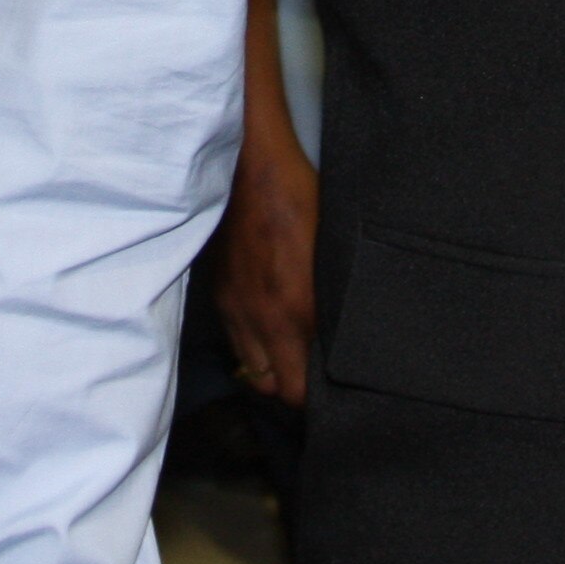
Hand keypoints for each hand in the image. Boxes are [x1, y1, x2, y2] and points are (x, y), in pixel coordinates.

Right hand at [211, 124, 317, 408]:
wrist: (247, 168)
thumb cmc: (300, 200)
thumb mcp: (332, 251)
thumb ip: (333, 301)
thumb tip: (344, 335)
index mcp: (293, 312)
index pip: (296, 390)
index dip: (314, 396)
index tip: (331, 386)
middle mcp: (259, 320)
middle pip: (273, 387)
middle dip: (294, 385)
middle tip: (314, 370)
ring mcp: (235, 308)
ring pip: (251, 367)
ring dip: (271, 365)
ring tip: (292, 350)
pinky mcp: (220, 293)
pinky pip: (235, 338)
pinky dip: (251, 342)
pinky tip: (268, 324)